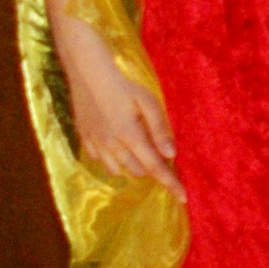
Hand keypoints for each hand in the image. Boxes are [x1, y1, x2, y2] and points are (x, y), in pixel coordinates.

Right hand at [44, 0, 180, 196]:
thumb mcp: (149, 102)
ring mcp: (94, 142)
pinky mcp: (84, 137)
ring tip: (141, 149)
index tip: (184, 197)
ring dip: (133, 166)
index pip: (155, 168)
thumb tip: (171, 155)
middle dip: (152, 169)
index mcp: (130, 135)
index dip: (170, 184)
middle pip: (137, 171)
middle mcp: (110, 144)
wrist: (86, 70)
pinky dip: (114, 159)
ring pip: (118, 169)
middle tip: (161, 154)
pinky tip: (118, 145)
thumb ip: (160, 129)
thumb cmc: (123, 82)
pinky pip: (101, 160)